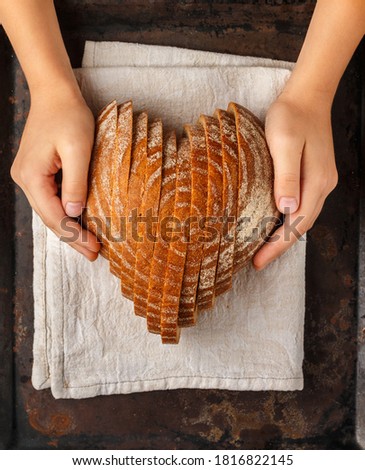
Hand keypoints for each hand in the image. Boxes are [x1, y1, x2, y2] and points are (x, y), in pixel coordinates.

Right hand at [11, 86, 99, 260]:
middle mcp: (25, 180)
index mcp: (32, 177)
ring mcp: (29, 177)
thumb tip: (74, 213)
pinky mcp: (37, 172)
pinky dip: (66, 213)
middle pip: (50, 218)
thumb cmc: (68, 116)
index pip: (56, 217)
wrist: (55, 94)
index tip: (96, 249)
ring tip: (90, 243)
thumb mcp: (77, 149)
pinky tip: (80, 221)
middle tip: (94, 254)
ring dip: (70, 228)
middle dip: (73, 238)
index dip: (76, 236)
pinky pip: (51, 199)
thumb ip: (76, 182)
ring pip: (50, 211)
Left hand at [253, 92, 337, 269]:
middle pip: (302, 225)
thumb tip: (286, 209)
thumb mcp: (284, 143)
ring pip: (302, 217)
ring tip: (262, 249)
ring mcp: (320, 181)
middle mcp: (322, 186)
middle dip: (279, 246)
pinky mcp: (313, 175)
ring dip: (284, 235)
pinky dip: (287, 220)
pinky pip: (301, 205)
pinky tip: (274, 222)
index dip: (278, 245)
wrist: (307, 97)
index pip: (297, 224)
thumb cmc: (291, 117)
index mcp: (316, 182)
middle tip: (257, 262)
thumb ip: (286, 176)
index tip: (259, 261)